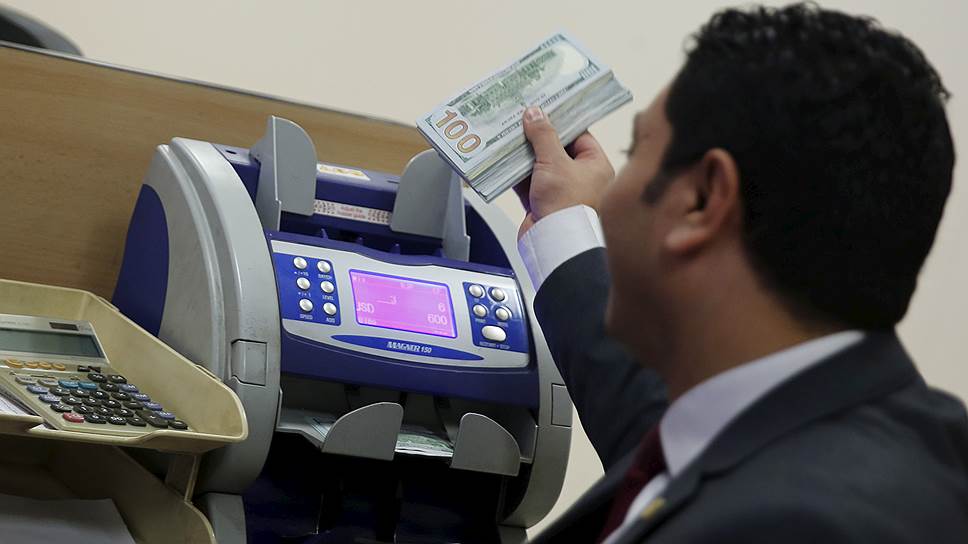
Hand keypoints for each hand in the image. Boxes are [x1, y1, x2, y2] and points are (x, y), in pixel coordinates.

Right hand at [514, 106, 613, 237]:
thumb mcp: (555, 162)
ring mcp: (560, 191)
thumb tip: (535, 113)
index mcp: (595, 166)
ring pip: (539, 166)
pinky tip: (502, 160)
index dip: (560, 122)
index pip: (578, 135)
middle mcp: (580, 178)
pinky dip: (515, 173)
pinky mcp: (542, 204)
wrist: (554, 243)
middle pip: (556, 149)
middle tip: (520, 118)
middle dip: (537, 137)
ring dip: (523, 155)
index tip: (543, 109)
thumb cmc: (566, 205)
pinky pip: (528, 183)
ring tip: (507, 135)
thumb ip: (543, 136)